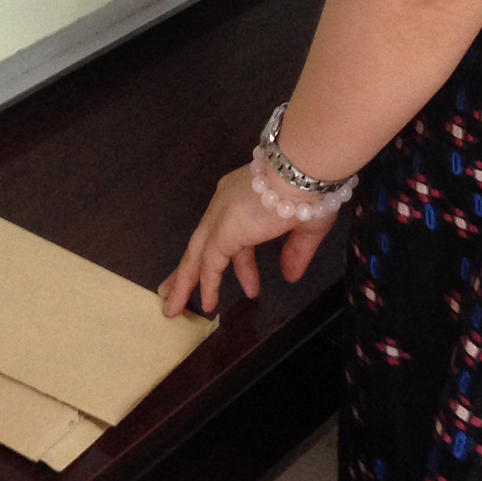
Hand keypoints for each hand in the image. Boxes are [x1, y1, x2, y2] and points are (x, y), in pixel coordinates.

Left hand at [158, 163, 336, 317]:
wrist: (302, 172)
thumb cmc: (308, 191)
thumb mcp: (306, 225)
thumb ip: (296, 251)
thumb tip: (291, 275)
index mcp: (242, 197)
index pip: (232, 234)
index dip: (240, 263)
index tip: (250, 286)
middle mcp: (224, 204)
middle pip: (201, 244)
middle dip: (189, 270)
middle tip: (173, 291)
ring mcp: (221, 217)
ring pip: (196, 254)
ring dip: (185, 282)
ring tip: (174, 308)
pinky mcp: (223, 231)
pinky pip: (209, 263)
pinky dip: (208, 284)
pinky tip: (210, 304)